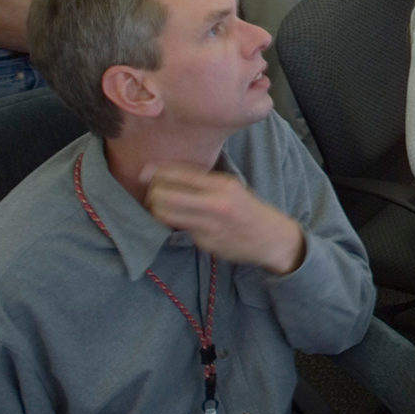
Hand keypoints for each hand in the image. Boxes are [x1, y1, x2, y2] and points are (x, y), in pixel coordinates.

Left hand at [141, 163, 306, 275]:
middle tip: (151, 192)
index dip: (160, 172)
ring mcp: (210, 225)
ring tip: (157, 206)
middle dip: (154, 193)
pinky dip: (173, 223)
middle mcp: (216, 204)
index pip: (184, 175)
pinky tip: (175, 220)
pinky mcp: (206, 242)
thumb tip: (171, 174)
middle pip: (169, 196)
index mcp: (223, 186)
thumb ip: (206, 182)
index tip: (144, 171)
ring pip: (168, 215)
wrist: (270, 237)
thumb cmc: (247, 209)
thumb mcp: (233, 188)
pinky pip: (180, 229)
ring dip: (157, 209)